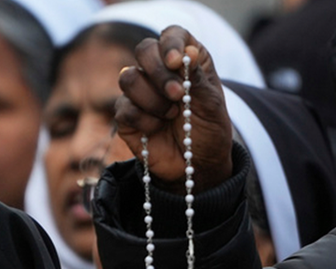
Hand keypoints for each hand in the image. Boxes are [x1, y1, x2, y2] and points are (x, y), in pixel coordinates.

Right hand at [115, 27, 232, 192]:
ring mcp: (140, 93)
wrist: (196, 166)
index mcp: (185, 60)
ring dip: (152, 99)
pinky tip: (157, 129)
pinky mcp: (126, 115)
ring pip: (128, 78)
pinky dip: (144, 120)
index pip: (172, 35)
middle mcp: (159, 71)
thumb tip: (188, 52)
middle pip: (143, 50)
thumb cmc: (208, 131)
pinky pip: (124, 108)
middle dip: (158, 73)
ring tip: (171, 116)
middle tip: (177, 95)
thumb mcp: (211, 105)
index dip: (170, 44)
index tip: (178, 63)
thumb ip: (197, 78)